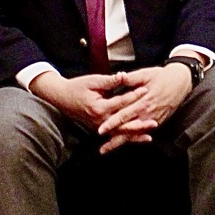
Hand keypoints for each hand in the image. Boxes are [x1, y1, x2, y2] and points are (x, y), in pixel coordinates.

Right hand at [28, 69, 145, 132]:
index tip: (147, 91)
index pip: (121, 102)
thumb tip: (124, 76)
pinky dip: (126, 137)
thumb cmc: (77, 87)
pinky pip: (114, 134)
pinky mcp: (98, 128)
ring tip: (149, 136)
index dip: (134, 96)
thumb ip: (110, 81)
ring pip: (119, 133)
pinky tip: (138, 138)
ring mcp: (98, 126)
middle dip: (139, 124)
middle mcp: (99, 120)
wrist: (61, 97)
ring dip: (134, 135)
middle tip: (154, 122)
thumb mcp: (93, 81)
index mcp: (98, 107)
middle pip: (122, 124)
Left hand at [96, 63, 195, 151]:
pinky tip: (125, 143)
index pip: (124, 115)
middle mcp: (148, 113)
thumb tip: (119, 77)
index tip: (101, 130)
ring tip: (109, 148)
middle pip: (129, 130)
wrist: (181, 82)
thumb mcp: (146, 74)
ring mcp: (154, 119)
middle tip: (102, 149)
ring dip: (122, 142)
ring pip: (135, 134)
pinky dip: (134, 139)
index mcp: (143, 101)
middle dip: (115, 140)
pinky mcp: (158, 121)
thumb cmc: (162, 77)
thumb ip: (131, 78)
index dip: (112, 123)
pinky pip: (144, 132)